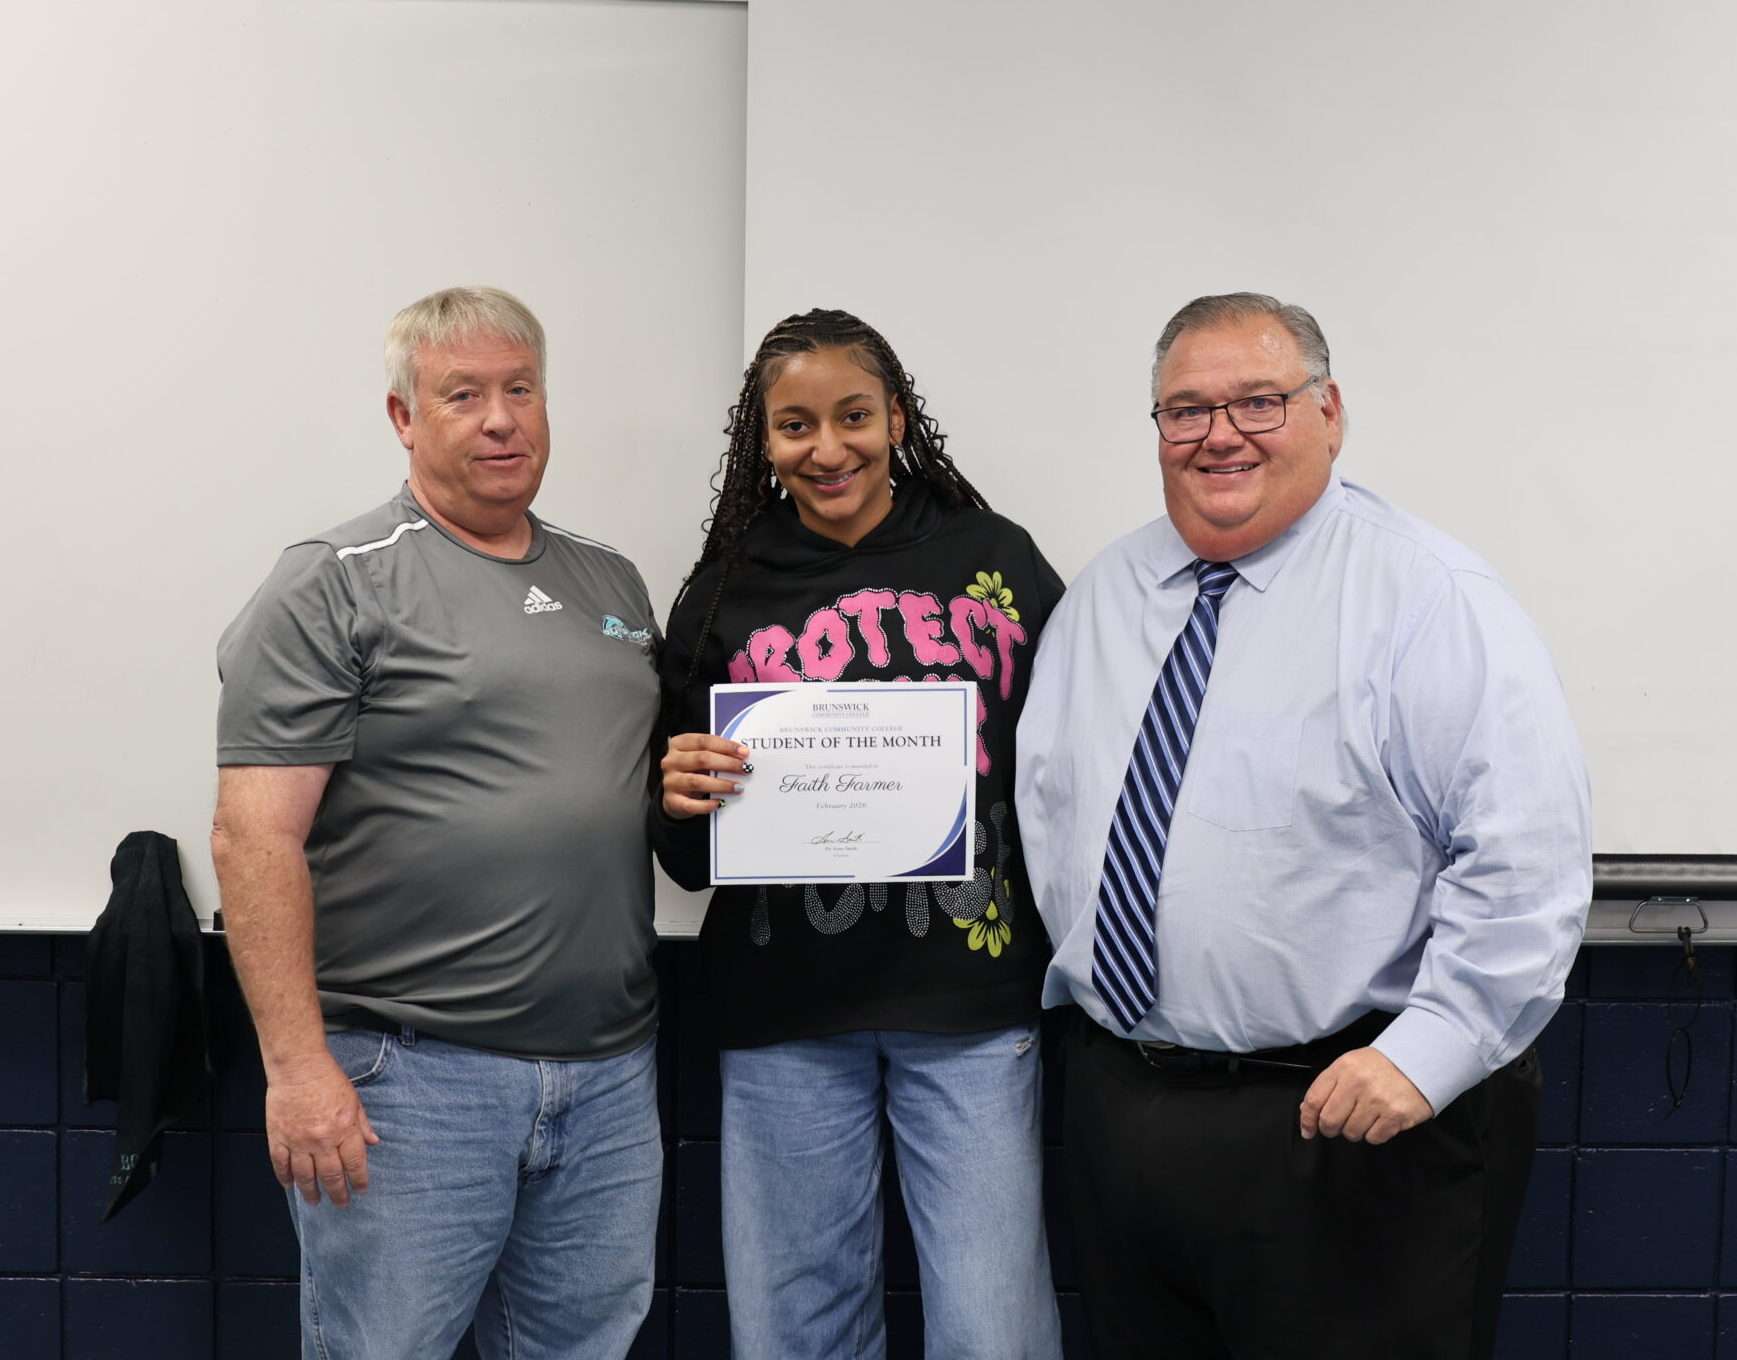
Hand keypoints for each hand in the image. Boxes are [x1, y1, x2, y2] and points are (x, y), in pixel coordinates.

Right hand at [265, 1051, 380, 1205]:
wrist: (298, 1067)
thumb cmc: (328, 1080)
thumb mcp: (354, 1100)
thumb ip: (362, 1124)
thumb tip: (374, 1142)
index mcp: (344, 1130)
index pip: (355, 1163)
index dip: (359, 1180)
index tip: (361, 1190)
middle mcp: (323, 1140)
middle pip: (331, 1175)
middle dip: (338, 1193)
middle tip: (341, 1204)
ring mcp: (298, 1142)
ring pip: (305, 1176)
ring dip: (311, 1191)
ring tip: (315, 1201)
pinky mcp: (278, 1138)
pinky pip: (281, 1165)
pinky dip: (285, 1178)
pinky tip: (290, 1186)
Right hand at [661, 733, 751, 818]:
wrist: (672, 794)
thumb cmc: (691, 771)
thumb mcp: (698, 756)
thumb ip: (716, 753)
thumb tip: (742, 756)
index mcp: (678, 744)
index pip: (704, 741)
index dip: (726, 746)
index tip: (744, 753)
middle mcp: (672, 762)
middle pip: (702, 759)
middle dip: (727, 764)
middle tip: (745, 769)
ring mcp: (670, 781)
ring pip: (697, 781)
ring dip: (721, 784)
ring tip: (738, 787)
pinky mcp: (672, 801)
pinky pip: (690, 804)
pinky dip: (707, 805)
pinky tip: (720, 803)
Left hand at [1298, 1047, 1433, 1144]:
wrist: (1419, 1061)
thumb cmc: (1379, 1065)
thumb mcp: (1350, 1065)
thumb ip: (1328, 1085)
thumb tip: (1307, 1111)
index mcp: (1343, 1068)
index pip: (1314, 1100)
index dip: (1307, 1120)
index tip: (1308, 1131)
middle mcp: (1358, 1083)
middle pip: (1330, 1121)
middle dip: (1330, 1129)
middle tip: (1337, 1127)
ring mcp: (1377, 1100)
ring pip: (1352, 1133)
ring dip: (1354, 1131)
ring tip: (1364, 1118)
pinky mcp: (1396, 1115)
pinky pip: (1374, 1138)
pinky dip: (1374, 1134)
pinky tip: (1380, 1121)